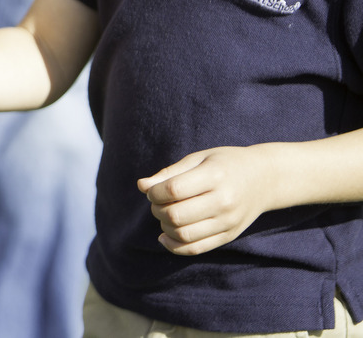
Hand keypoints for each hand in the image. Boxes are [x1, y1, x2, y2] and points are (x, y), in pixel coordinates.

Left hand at [137, 146, 279, 255]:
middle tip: (157, 202)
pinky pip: (196, 249)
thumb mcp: (199, 159)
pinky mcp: (229, 236)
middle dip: (156, 209)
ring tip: (164, 214)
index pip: (174, 190)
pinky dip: (174, 246)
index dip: (154, 192)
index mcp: (215, 176)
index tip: (152, 189)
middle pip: (176, 215)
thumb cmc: (225, 164)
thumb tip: (141, 186)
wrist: (265, 179)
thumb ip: (170, 173)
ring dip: (164, 226)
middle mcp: (224, 201)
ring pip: (183, 234)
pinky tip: (165, 236)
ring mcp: (228, 222)